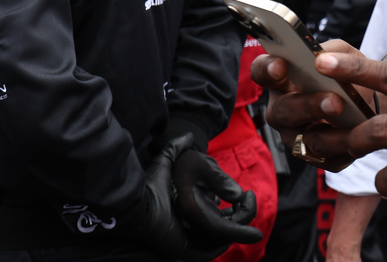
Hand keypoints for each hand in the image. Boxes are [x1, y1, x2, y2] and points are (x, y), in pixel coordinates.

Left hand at [119, 134, 248, 261]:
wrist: (139, 204)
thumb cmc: (152, 185)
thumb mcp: (169, 161)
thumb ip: (175, 147)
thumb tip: (188, 136)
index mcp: (193, 210)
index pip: (220, 212)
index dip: (236, 204)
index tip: (245, 194)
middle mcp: (194, 225)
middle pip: (225, 226)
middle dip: (242, 215)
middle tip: (247, 200)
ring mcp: (191, 238)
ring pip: (221, 238)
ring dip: (237, 228)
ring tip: (244, 209)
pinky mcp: (188, 249)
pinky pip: (211, 252)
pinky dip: (223, 245)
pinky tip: (235, 228)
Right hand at [250, 39, 370, 171]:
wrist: (371, 102)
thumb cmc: (348, 75)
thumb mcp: (344, 54)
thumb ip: (333, 51)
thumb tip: (324, 58)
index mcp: (282, 81)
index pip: (262, 73)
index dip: (266, 70)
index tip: (280, 65)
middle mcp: (283, 110)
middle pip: (283, 111)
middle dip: (307, 105)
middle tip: (333, 99)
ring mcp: (296, 136)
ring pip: (302, 139)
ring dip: (326, 129)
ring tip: (344, 112)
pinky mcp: (317, 157)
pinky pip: (326, 157)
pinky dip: (342, 144)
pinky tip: (356, 135)